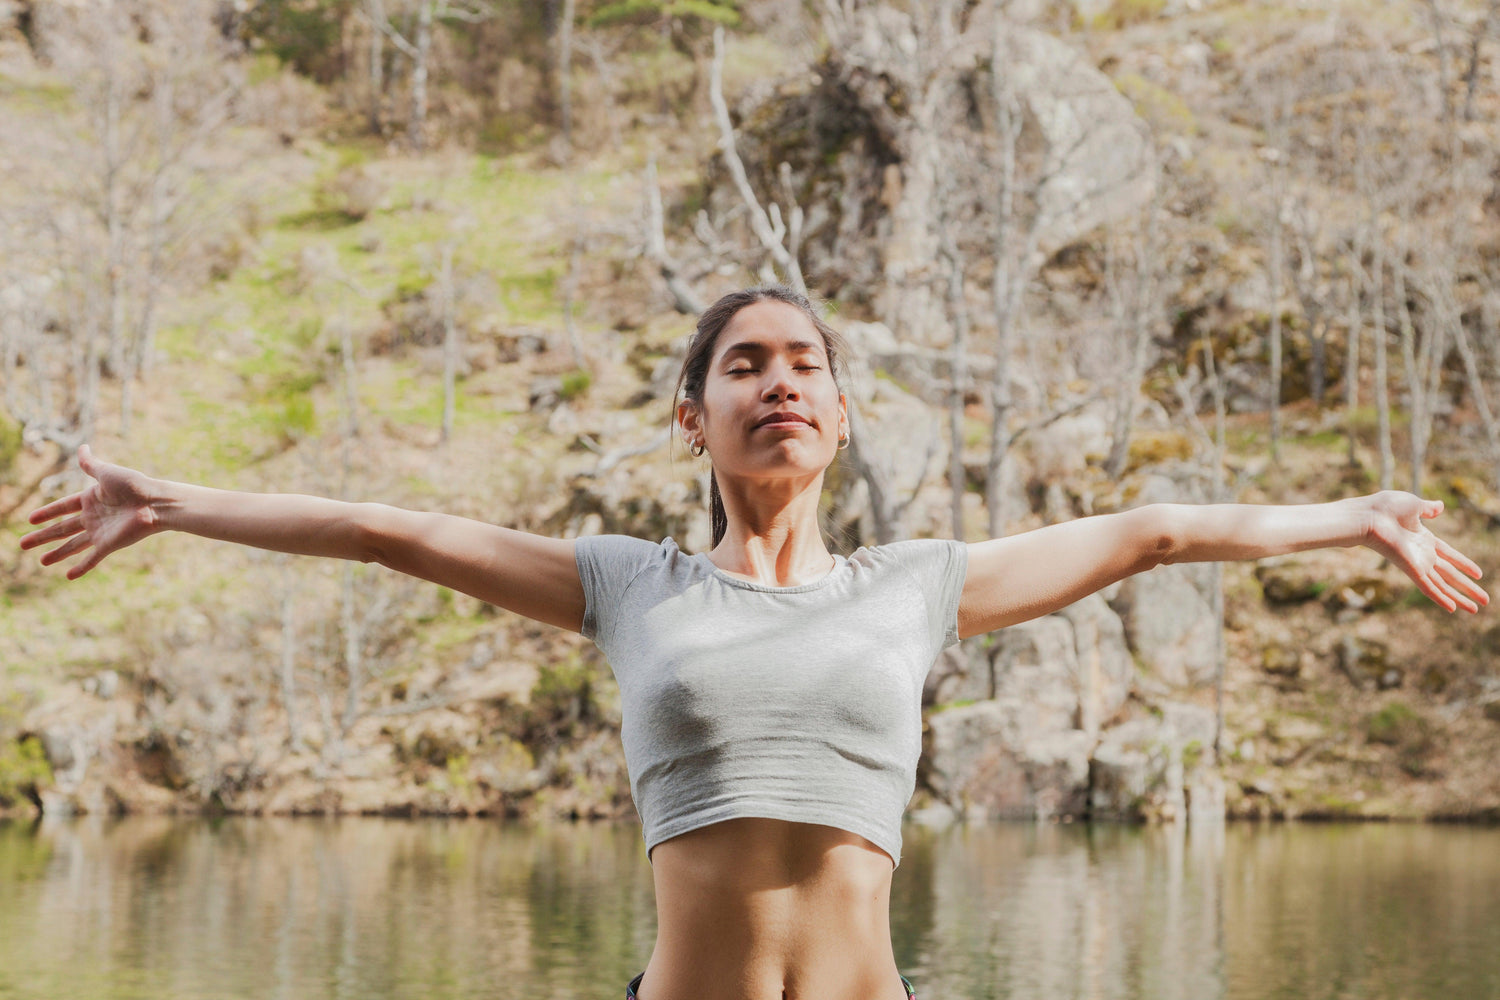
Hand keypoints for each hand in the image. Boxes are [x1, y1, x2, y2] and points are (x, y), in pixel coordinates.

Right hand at [19, 445, 164, 578]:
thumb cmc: (134, 485)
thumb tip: (82, 447)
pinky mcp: (109, 544)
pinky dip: (81, 567)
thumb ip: (91, 464)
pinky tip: (68, 576)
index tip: (30, 519)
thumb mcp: (107, 472)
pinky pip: (92, 558)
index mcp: (90, 499)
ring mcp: (100, 532)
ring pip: (73, 545)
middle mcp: (93, 517)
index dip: (47, 513)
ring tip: (41, 561)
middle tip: (22, 544)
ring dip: (57, 553)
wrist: (156, 502)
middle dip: (42, 536)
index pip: (62, 507)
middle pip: (62, 529)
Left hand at [1359, 491, 1487, 612]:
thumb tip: (1440, 506)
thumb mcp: (1414, 505)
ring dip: (1460, 597)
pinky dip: (1440, 598)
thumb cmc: (1385, 508)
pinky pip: (1428, 587)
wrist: (1368, 516)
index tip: (1479, 574)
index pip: (1449, 555)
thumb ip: (1428, 508)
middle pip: (1450, 574)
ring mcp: (1417, 563)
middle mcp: (1422, 554)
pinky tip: (1452, 609)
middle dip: (1467, 587)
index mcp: (1423, 538)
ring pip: (1443, 585)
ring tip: (1475, 609)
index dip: (1464, 564)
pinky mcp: (1411, 570)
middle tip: (1484, 599)